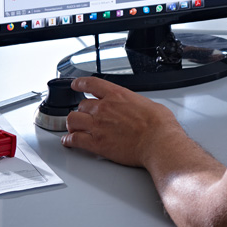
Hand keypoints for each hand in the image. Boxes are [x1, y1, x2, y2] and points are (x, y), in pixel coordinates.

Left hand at [61, 76, 181, 167]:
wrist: (158, 142)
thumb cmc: (158, 125)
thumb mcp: (147, 103)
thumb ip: (134, 104)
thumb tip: (136, 108)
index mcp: (117, 95)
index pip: (91, 84)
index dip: (80, 83)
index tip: (76, 84)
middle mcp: (104, 108)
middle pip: (81, 105)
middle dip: (82, 111)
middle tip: (85, 116)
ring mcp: (98, 126)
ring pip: (73, 120)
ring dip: (72, 123)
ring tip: (73, 127)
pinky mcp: (96, 143)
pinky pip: (74, 140)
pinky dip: (68, 140)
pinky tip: (68, 141)